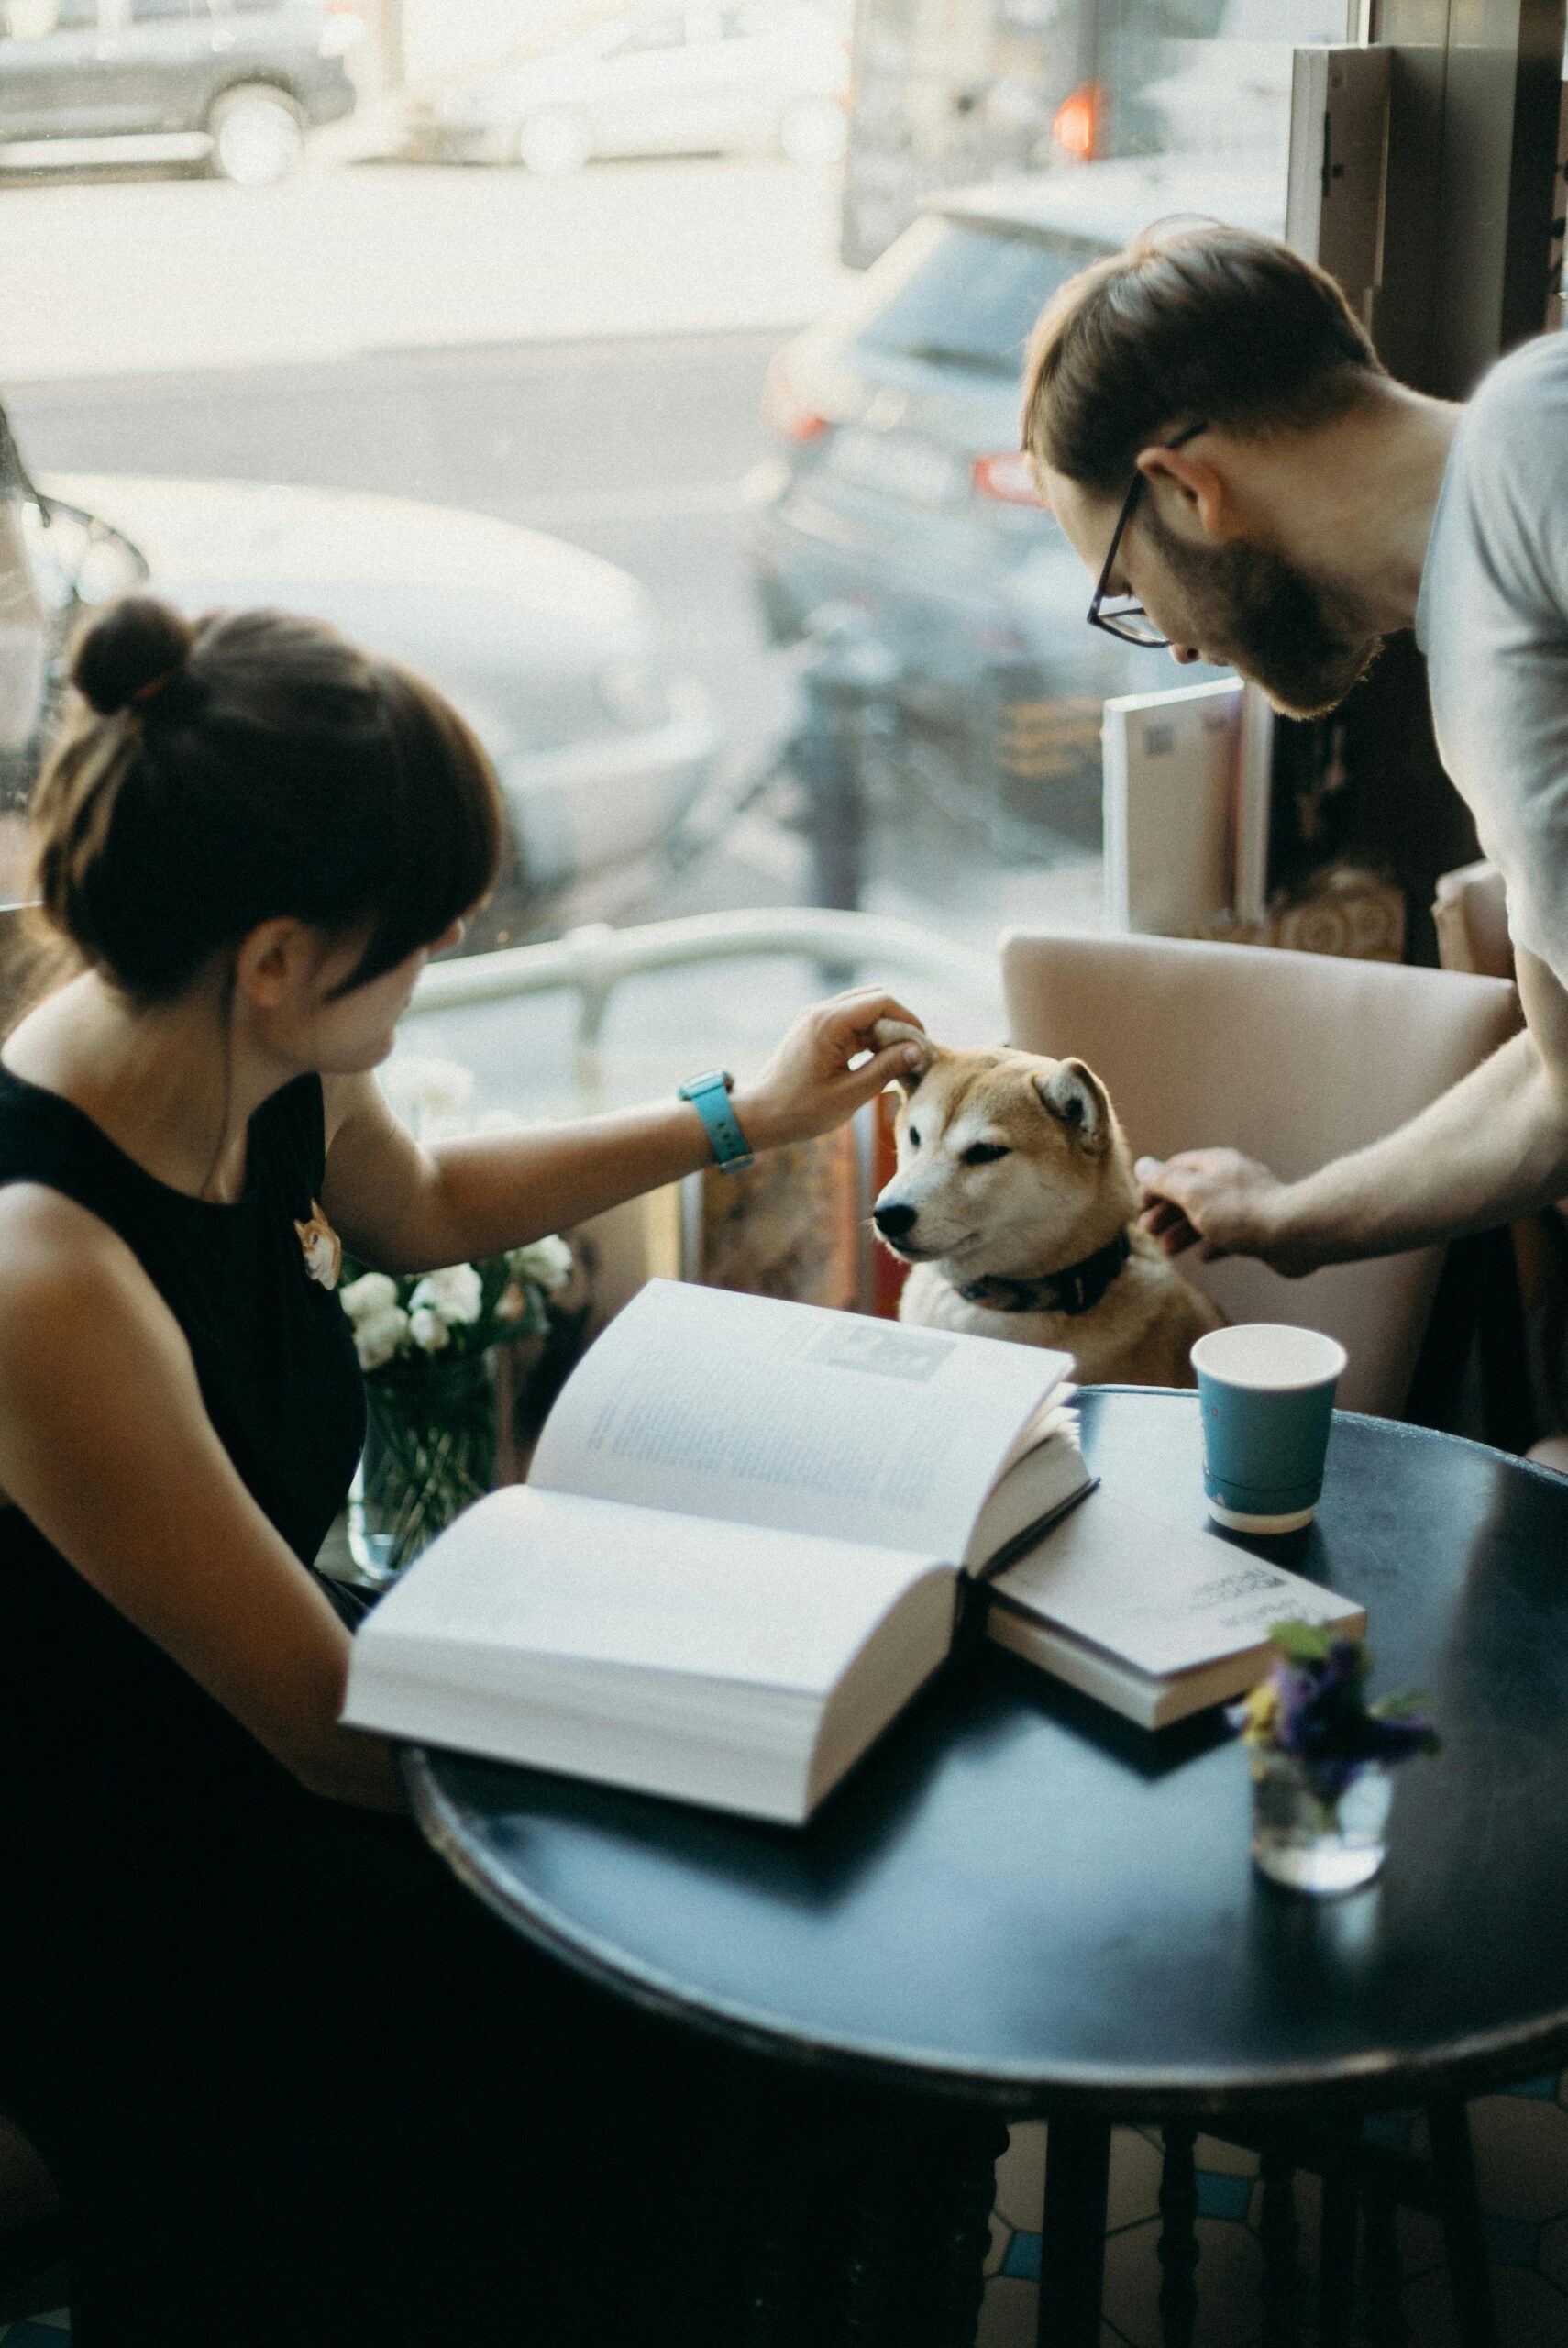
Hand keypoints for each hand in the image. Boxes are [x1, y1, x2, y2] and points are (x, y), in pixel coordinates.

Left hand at [733, 989, 928, 1152]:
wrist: (757, 1116)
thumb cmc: (799, 1111)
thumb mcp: (849, 1095)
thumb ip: (885, 1069)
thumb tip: (918, 1050)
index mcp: (828, 1023)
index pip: (881, 1002)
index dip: (908, 1021)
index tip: (922, 1047)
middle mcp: (820, 1012)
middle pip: (874, 998)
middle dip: (898, 1022)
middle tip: (912, 1052)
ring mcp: (815, 1018)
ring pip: (863, 1007)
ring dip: (884, 1028)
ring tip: (897, 1059)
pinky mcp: (814, 1029)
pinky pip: (850, 1021)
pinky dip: (868, 1035)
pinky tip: (877, 1060)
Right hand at [1134, 1148, 1312, 1274]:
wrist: (1294, 1234)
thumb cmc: (1242, 1213)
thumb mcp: (1193, 1194)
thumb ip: (1165, 1181)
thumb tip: (1142, 1166)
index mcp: (1215, 1165)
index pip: (1176, 1169)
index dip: (1155, 1186)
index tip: (1140, 1207)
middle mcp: (1231, 1180)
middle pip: (1190, 1193)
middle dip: (1166, 1212)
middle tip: (1148, 1231)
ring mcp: (1247, 1204)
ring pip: (1207, 1216)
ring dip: (1184, 1231)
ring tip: (1168, 1249)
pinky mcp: (1259, 1228)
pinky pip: (1229, 1234)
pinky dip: (1212, 1244)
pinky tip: (1203, 1256)